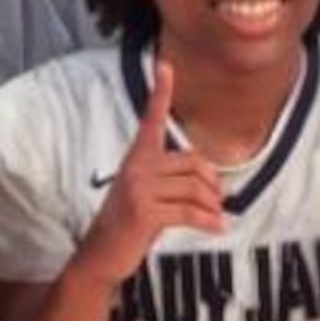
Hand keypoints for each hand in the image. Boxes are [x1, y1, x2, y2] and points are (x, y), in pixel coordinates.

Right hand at [74, 60, 228, 288]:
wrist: (101, 255)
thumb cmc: (129, 222)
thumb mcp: (146, 193)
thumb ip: (172, 180)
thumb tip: (215, 184)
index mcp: (137, 157)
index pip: (151, 119)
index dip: (160, 92)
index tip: (165, 65)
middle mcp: (137, 167)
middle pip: (195, 164)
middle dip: (213, 185)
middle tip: (218, 202)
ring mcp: (138, 189)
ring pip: (195, 190)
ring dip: (212, 207)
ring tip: (216, 218)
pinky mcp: (144, 212)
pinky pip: (189, 212)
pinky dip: (208, 222)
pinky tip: (216, 229)